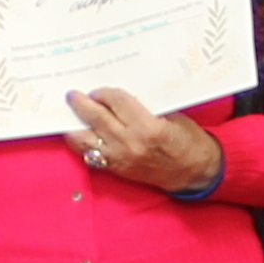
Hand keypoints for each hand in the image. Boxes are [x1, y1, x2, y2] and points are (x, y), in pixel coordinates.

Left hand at [67, 87, 223, 198]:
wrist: (194, 172)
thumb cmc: (188, 141)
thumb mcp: (173, 116)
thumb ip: (146, 106)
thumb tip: (121, 96)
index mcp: (147, 127)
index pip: (116, 102)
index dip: (104, 93)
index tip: (98, 89)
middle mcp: (130, 143)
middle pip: (97, 118)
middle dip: (82, 104)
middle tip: (72, 95)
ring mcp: (120, 158)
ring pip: (86, 140)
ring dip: (74, 126)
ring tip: (69, 114)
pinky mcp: (117, 169)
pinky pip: (90, 155)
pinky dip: (81, 144)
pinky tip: (78, 135)